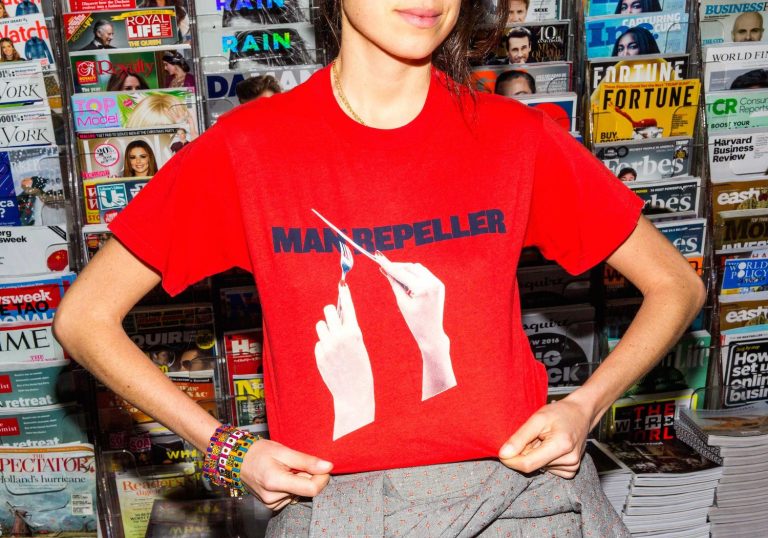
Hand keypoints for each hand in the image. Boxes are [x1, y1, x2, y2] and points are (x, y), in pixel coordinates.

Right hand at [239, 438, 332, 510]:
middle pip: (306, 491)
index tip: (322, 466)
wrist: (239, 460)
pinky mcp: (272, 505)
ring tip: (285, 469)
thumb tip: (328, 467)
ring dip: (299, 481)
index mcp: (275, 481)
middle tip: (295, 463)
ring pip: (300, 493)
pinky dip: (292, 486)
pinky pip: (292, 496)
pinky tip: (282, 477)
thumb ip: (307, 461)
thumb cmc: (259, 452)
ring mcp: (272, 503)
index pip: (311, 489)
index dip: (322, 478)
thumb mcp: (284, 451)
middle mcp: (273, 497)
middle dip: (308, 476)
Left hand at [315, 282, 374, 439]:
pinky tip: (332, 357)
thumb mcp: (359, 345)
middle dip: (331, 313)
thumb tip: (339, 314)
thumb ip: (349, 330)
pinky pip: (319, 342)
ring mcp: (328, 346)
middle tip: (334, 316)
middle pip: (328, 311)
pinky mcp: (319, 355)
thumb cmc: (360, 367)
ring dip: (326, 329)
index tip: (342, 284)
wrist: (354, 392)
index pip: (348, 307)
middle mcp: (340, 337)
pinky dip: (324, 346)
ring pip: (321, 326)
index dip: (345, 294)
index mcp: (354, 333)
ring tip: (334, 341)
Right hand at [375, 252, 455, 399]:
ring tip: (395, 276)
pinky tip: (406, 279)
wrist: (431, 332)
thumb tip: (387, 271)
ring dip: (406, 270)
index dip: (390, 266)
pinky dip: (415, 274)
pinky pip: (424, 274)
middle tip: (385, 267)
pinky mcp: (439, 285)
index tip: (380, 258)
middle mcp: (432, 283)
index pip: (402, 273)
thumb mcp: (402, 302)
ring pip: (418, 269)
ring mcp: (437, 283)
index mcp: (423, 289)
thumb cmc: (415, 321)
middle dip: (398, 267)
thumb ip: (395, 284)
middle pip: (411, 268)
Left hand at [498, 399, 591, 478]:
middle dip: (525, 453)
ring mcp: (572, 467)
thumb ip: (520, 437)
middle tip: (533, 437)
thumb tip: (504, 454)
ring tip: (544, 439)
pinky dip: (543, 459)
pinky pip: (547, 469)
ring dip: (535, 454)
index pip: (528, 464)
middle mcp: (569, 460)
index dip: (511, 460)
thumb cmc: (560, 413)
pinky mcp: (571, 471)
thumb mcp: (537, 419)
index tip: (502, 453)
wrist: (581, 414)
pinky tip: (550, 447)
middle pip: (533, 466)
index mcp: (561, 446)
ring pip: (539, 467)